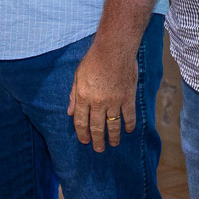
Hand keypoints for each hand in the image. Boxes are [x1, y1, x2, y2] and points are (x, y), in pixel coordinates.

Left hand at [68, 36, 139, 152]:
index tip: (84, 141)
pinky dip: (129, 124)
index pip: (80, 121)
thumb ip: (73, 96)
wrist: (114, 49)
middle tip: (98, 149)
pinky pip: (129, 116)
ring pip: (113, 125)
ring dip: (113, 137)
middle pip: (96, 127)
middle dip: (97, 141)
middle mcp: (98, 102)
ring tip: (113, 144)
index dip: (82, 134)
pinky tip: (128, 130)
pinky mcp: (128, 97)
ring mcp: (114, 101)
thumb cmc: (94, 60)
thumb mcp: (77, 76)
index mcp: (83, 97)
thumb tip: (69, 112)